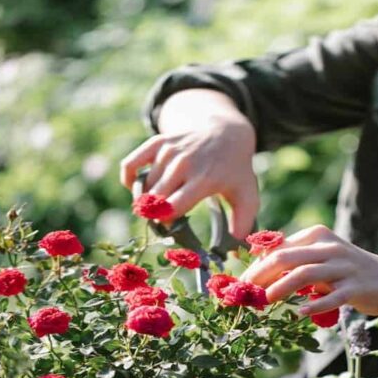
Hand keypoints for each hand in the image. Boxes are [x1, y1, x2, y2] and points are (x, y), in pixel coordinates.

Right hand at [119, 90, 258, 237]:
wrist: (226, 133)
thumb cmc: (235, 170)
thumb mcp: (247, 195)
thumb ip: (244, 222)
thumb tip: (235, 245)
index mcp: (204, 179)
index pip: (172, 207)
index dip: (166, 222)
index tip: (172, 227)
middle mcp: (184, 164)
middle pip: (154, 199)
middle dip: (155, 214)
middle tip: (164, 217)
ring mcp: (169, 151)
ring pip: (143, 186)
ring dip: (146, 199)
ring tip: (159, 203)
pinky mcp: (158, 142)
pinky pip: (130, 165)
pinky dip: (129, 180)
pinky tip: (139, 188)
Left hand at [242, 225, 377, 315]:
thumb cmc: (350, 273)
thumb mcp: (324, 259)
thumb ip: (297, 261)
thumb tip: (259, 270)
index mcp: (319, 236)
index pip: (280, 247)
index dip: (257, 265)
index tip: (241, 282)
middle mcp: (331, 248)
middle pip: (287, 257)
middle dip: (261, 275)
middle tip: (246, 293)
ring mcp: (344, 267)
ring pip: (304, 274)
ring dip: (281, 288)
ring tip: (265, 301)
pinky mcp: (355, 287)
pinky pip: (331, 296)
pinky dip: (314, 304)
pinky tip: (300, 313)